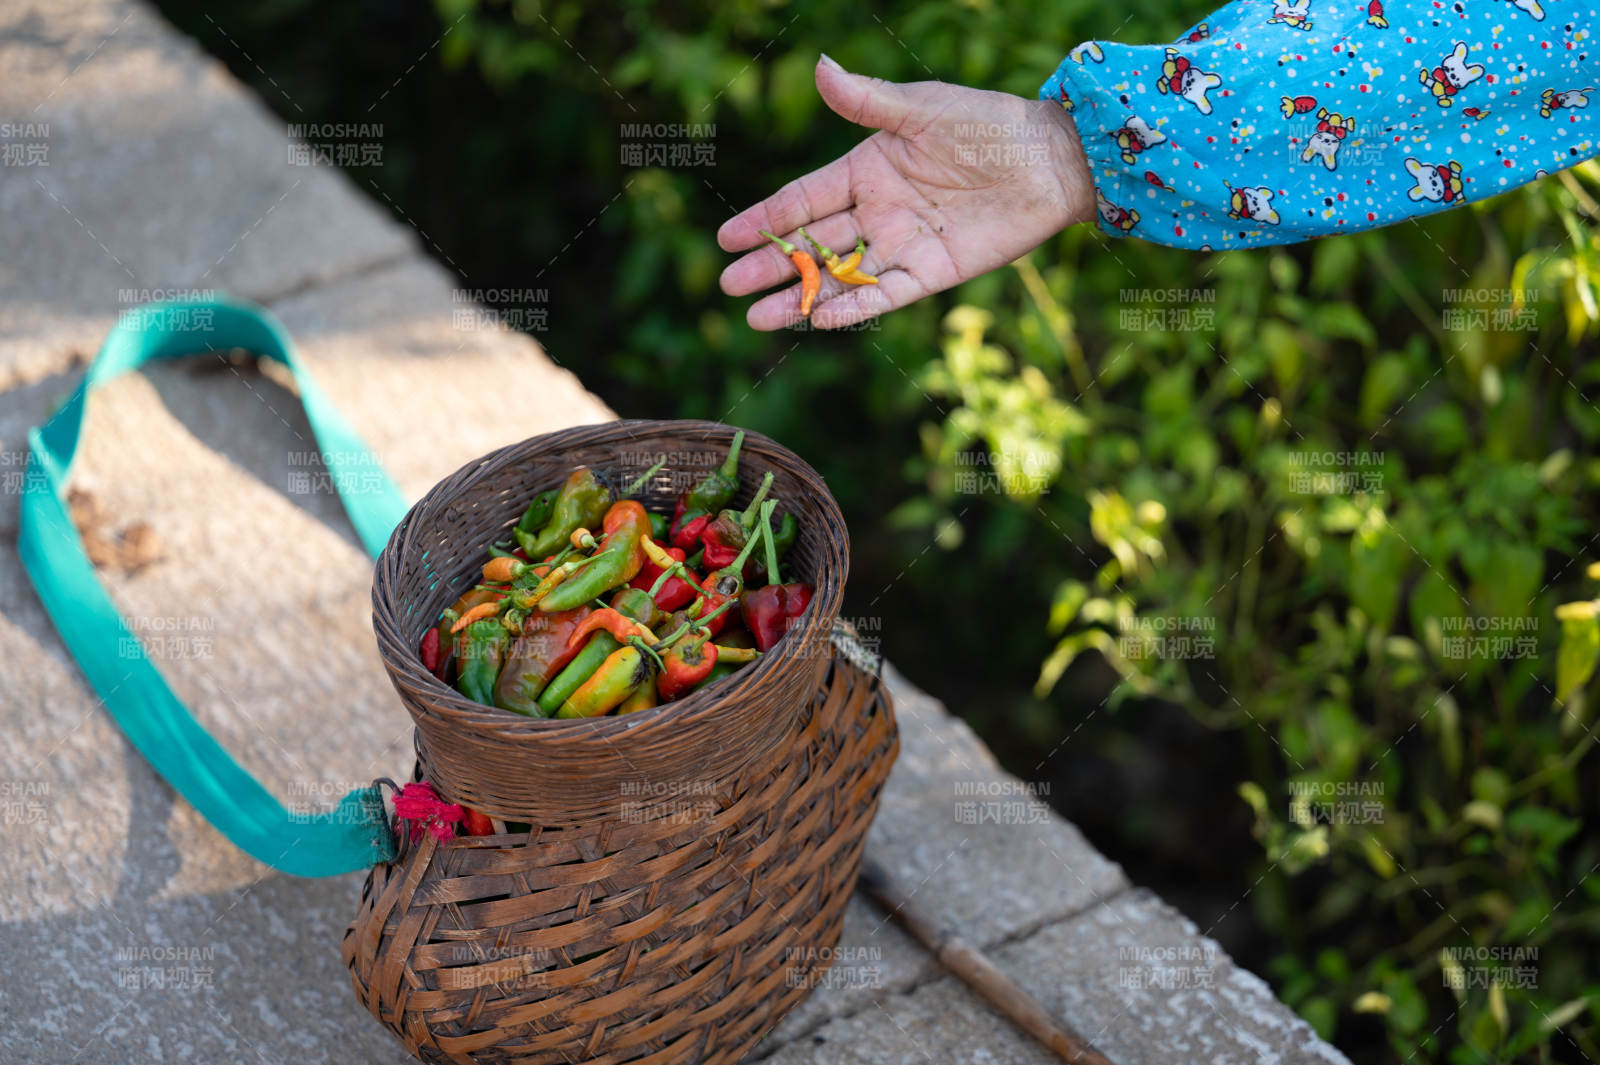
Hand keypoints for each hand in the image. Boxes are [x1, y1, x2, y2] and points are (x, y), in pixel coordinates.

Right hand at [718, 55, 1094, 330]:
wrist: (1049, 161)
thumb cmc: (987, 125)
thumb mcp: (921, 109)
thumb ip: (867, 103)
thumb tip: (819, 66)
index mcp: (867, 170)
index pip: (803, 200)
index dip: (765, 219)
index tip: (726, 239)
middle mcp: (877, 212)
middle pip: (812, 245)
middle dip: (771, 266)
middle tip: (729, 286)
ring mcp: (902, 245)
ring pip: (840, 278)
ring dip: (801, 299)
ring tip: (757, 317)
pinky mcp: (932, 273)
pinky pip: (885, 295)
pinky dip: (853, 309)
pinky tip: (820, 321)